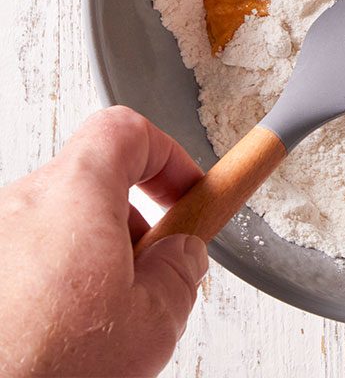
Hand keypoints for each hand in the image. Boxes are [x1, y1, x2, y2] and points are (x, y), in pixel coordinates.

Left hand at [0, 106, 207, 376]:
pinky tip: (56, 333)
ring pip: (53, 225)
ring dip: (86, 257)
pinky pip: (17, 258)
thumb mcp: (153, 322)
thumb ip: (179, 272)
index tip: (187, 195)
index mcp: (74, 195)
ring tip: (99, 319)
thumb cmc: (44, 366)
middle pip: (89, 183)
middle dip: (129, 223)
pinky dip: (45, 283)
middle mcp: (18, 204)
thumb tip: (182, 255)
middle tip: (148, 274)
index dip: (167, 157)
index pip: (125, 131)